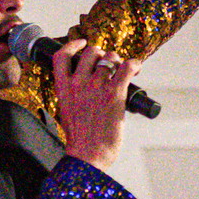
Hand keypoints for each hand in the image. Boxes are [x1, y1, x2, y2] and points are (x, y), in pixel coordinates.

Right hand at [53, 38, 137, 173]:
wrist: (88, 154)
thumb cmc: (79, 138)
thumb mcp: (66, 111)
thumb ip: (72, 94)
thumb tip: (83, 85)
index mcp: (63, 88)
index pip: (62, 56)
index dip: (73, 45)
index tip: (81, 44)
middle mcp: (79, 83)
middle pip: (91, 52)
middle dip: (101, 54)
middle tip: (107, 63)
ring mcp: (97, 86)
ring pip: (110, 58)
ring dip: (118, 61)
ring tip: (122, 70)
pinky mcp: (115, 92)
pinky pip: (128, 67)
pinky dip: (134, 64)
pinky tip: (135, 68)